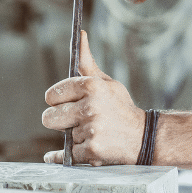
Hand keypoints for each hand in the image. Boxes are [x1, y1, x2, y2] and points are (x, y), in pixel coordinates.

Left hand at [42, 31, 144, 165]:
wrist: (143, 137)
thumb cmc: (120, 107)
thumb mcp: (106, 83)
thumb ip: (86, 63)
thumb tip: (80, 35)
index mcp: (90, 86)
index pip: (51, 95)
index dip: (58, 101)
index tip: (67, 104)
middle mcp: (90, 106)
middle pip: (48, 117)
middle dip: (59, 120)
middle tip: (75, 120)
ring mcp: (91, 130)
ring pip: (63, 135)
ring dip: (74, 136)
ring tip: (92, 132)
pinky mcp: (92, 150)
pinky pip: (66, 155)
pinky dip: (65, 157)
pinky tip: (74, 151)